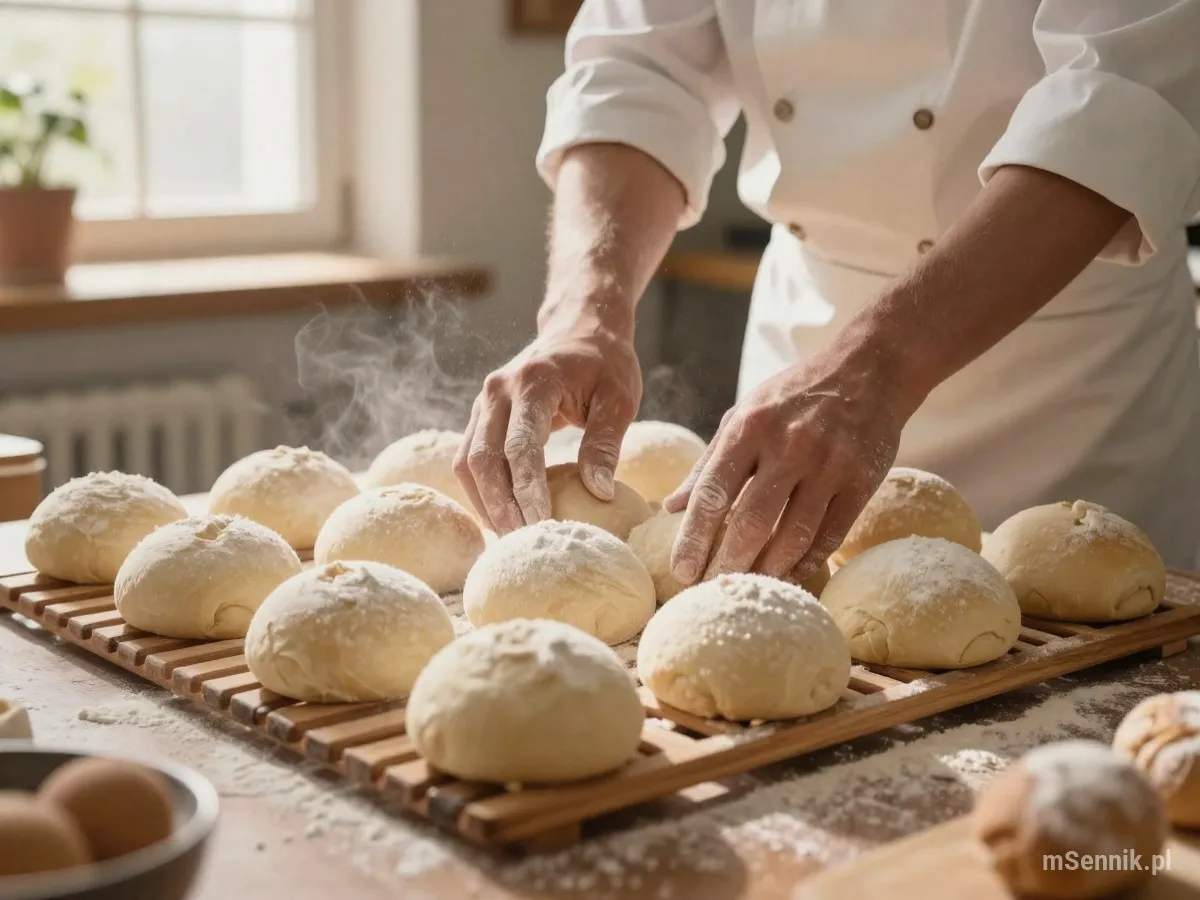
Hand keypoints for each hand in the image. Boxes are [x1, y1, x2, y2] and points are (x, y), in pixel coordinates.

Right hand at [454, 318, 641, 533]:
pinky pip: (470, 458)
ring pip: (468, 462)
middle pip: (483, 459)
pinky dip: (482, 490)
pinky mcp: (482, 415)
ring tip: (511, 537)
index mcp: (534, 382)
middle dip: (500, 505)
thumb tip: (600, 493)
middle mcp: (498, 390)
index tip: (541, 523)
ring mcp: (484, 402)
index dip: (528, 489)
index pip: (521, 445)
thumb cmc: (605, 363)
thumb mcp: (619, 399)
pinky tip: (502, 515)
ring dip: (485, 502)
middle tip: (522, 542)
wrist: (579, 327)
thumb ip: (606, 444)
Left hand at [663, 335, 921, 584]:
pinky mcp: (862, 481)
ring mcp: (829, 465)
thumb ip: (709, 462)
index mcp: (749, 427)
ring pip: (794, 536)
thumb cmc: (793, 396)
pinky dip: (807, 562)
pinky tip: (788, 576)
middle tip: (711, 591)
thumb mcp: (744, 414)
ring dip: (767, 570)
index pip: (713, 492)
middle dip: (727, 563)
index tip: (681, 571)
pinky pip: (831, 535)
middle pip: (752, 522)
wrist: (868, 370)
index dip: (694, 537)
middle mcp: (788, 445)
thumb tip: (671, 507)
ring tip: (747, 589)